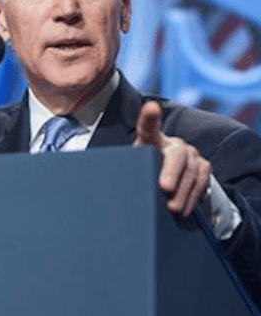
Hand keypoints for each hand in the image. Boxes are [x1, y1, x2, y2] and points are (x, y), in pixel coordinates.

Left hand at [133, 101, 210, 216]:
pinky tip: (184, 207)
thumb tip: (113, 183)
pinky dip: (193, 195)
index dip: (150, 117)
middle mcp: (172, 143)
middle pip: (176, 153)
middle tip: (165, 187)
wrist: (162, 178)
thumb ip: (127, 168)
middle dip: (172, 171)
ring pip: (191, 169)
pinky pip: (202, 179)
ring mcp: (189, 153)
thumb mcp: (132, 167)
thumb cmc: (141, 171)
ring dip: (182, 191)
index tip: (151, 108)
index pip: (148, 126)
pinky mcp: (202, 165)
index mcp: (150, 139)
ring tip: (173, 208)